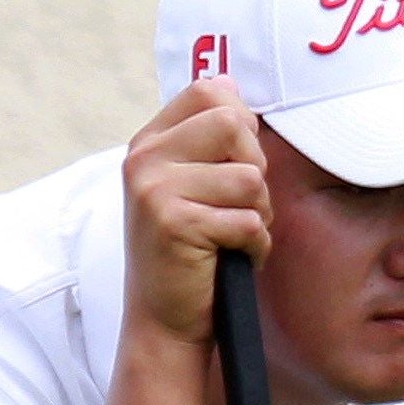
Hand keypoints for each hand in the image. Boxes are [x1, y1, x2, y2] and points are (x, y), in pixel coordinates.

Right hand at [120, 78, 269, 349]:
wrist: (165, 321)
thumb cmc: (193, 253)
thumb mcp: (194, 187)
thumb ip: (209, 140)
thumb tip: (231, 83)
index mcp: (150, 142)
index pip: (210, 92)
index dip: (243, 126)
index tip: (234, 165)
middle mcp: (144, 158)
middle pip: (234, 124)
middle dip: (256, 169)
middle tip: (239, 206)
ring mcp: (154, 189)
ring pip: (249, 178)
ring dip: (259, 214)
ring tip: (233, 236)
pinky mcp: (173, 223)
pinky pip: (249, 220)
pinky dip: (255, 246)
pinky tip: (231, 259)